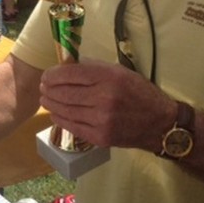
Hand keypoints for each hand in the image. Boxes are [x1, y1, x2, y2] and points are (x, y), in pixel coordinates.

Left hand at [39, 58, 174, 150]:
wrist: (160, 123)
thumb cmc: (139, 92)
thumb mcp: (119, 71)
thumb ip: (92, 68)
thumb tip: (67, 65)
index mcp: (108, 77)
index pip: (70, 74)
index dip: (53, 75)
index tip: (47, 75)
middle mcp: (103, 98)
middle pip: (63, 93)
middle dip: (48, 90)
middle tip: (44, 87)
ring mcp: (101, 119)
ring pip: (64, 110)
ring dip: (51, 104)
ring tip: (46, 100)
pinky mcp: (100, 137)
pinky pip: (72, 126)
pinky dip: (60, 119)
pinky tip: (56, 114)